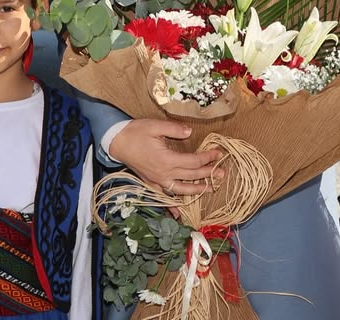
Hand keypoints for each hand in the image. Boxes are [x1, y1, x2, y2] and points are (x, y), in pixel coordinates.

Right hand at [109, 119, 223, 196]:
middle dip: (208, 174)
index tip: (219, 153)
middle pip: (191, 176)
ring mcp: (157, 181)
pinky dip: (172, 205)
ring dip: (197, 190)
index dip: (208, 158)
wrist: (116, 142)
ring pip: (181, 189)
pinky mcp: (151, 183)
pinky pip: (164, 196)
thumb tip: (190, 131)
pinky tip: (178, 213)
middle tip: (222, 172)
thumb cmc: (135, 132)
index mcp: (166, 159)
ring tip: (210, 188)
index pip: (193, 161)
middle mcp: (163, 174)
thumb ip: (174, 129)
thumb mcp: (155, 126)